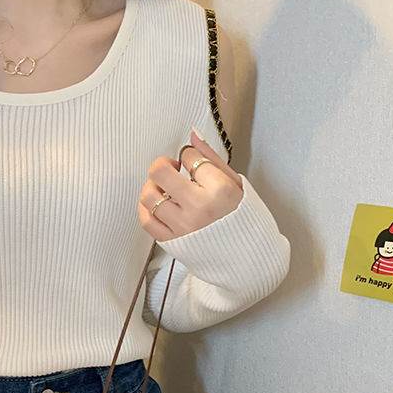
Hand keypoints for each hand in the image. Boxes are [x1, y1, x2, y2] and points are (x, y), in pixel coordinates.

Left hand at [138, 127, 243, 241]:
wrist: (246, 256)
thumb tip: (192, 135)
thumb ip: (211, 158)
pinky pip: (147, 221)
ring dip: (152, 186)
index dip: (188, 155)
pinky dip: (146, 208)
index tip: (193, 162)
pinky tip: (157, 203)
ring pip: (149, 196)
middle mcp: (198, 208)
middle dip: (163, 164)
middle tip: (171, 168)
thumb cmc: (243, 218)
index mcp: (219, 190)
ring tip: (164, 187)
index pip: (189, 158)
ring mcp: (183, 226)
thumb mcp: (236, 183)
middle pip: (160, 173)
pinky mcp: (172, 241)